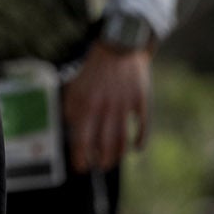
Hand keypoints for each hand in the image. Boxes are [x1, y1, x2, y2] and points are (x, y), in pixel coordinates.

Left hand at [62, 43, 151, 172]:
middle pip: (104, 146)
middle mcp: (104, 106)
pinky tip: (136, 147)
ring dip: (118, 156)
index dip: (80, 158)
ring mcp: (124, 104)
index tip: (80, 168)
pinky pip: (142, 128)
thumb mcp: (75, 88)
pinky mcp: (141, 100)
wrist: (119, 46)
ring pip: (122, 141)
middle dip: (101, 161)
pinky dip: (140, 142)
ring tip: (114, 160)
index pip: (82, 140)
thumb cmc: (93, 72)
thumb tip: (72, 135)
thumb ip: (71, 110)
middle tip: (100, 165)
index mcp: (85, 103)